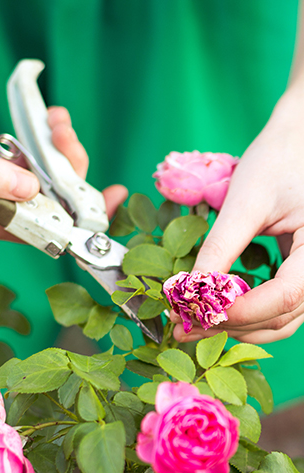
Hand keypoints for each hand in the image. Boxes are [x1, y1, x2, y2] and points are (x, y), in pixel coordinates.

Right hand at [0, 94, 126, 245]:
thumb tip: (34, 191)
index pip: (43, 230)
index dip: (80, 216)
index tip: (112, 197)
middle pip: (46, 208)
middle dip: (66, 169)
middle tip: (63, 128)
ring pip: (37, 190)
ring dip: (53, 156)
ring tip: (54, 119)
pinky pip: (22, 177)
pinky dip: (36, 154)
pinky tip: (40, 129)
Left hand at [173, 91, 303, 343]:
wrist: (297, 143)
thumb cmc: (278, 162)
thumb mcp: (246, 202)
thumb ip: (221, 248)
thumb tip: (189, 290)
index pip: (285, 296)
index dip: (241, 311)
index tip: (196, 313)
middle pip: (281, 316)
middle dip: (230, 325)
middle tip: (182, 327)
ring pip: (281, 322)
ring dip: (236, 328)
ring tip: (192, 325)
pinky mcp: (302, 277)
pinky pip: (279, 309)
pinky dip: (247, 316)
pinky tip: (215, 313)